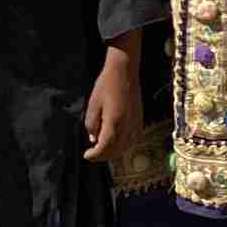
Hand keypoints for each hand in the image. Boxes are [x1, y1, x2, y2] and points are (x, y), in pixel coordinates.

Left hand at [80, 43, 141, 165]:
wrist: (124, 71)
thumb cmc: (105, 85)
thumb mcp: (93, 104)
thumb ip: (92, 125)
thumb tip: (94, 140)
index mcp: (115, 122)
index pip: (105, 147)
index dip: (95, 155)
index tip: (86, 155)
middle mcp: (128, 126)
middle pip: (116, 150)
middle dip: (103, 156)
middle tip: (92, 154)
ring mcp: (136, 123)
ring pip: (126, 147)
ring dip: (114, 151)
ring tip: (102, 148)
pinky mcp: (140, 119)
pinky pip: (133, 140)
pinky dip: (124, 145)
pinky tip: (116, 142)